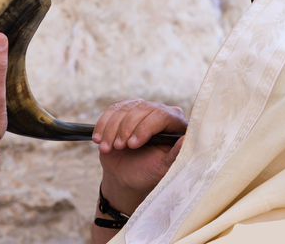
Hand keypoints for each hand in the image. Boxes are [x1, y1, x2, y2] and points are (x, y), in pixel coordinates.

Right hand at [92, 99, 186, 214]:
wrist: (127, 175)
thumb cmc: (149, 173)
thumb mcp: (164, 168)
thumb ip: (177, 154)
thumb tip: (186, 139)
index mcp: (176, 125)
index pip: (162, 115)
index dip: (145, 127)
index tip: (132, 145)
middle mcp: (161, 113)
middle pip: (143, 108)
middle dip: (127, 128)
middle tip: (119, 147)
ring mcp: (143, 110)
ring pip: (126, 109)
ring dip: (113, 128)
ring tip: (107, 148)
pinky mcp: (125, 111)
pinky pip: (112, 110)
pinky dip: (103, 124)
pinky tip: (98, 139)